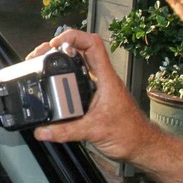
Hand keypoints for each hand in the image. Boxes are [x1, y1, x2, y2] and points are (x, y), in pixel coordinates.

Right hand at [28, 30, 158, 160]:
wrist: (141, 145)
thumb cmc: (130, 133)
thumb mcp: (95, 131)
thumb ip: (67, 131)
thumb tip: (44, 130)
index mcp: (105, 78)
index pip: (92, 44)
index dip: (73, 37)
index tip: (55, 43)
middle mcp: (101, 79)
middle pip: (79, 51)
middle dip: (58, 49)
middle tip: (41, 55)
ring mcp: (97, 87)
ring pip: (77, 66)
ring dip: (60, 63)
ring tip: (42, 65)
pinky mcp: (93, 98)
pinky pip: (76, 83)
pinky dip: (62, 81)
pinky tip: (52, 88)